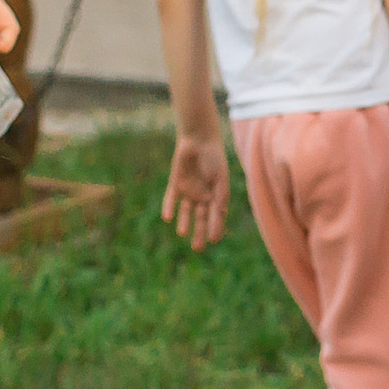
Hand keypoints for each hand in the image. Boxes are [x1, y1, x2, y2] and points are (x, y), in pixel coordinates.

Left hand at [159, 133, 229, 250]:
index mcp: (216, 195)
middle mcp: (203, 195)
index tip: (214, 241)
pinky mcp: (176, 183)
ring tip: (182, 233)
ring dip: (184, 222)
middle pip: (201, 218)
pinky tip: (167, 217)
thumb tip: (221, 215)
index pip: (216, 216)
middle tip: (197, 249)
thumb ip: (220, 197)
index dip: (216, 228)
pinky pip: (171, 198)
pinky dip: (169, 206)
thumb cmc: (213, 159)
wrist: (198, 139)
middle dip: (199, 232)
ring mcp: (189, 190)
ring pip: (186, 211)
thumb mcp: (219, 179)